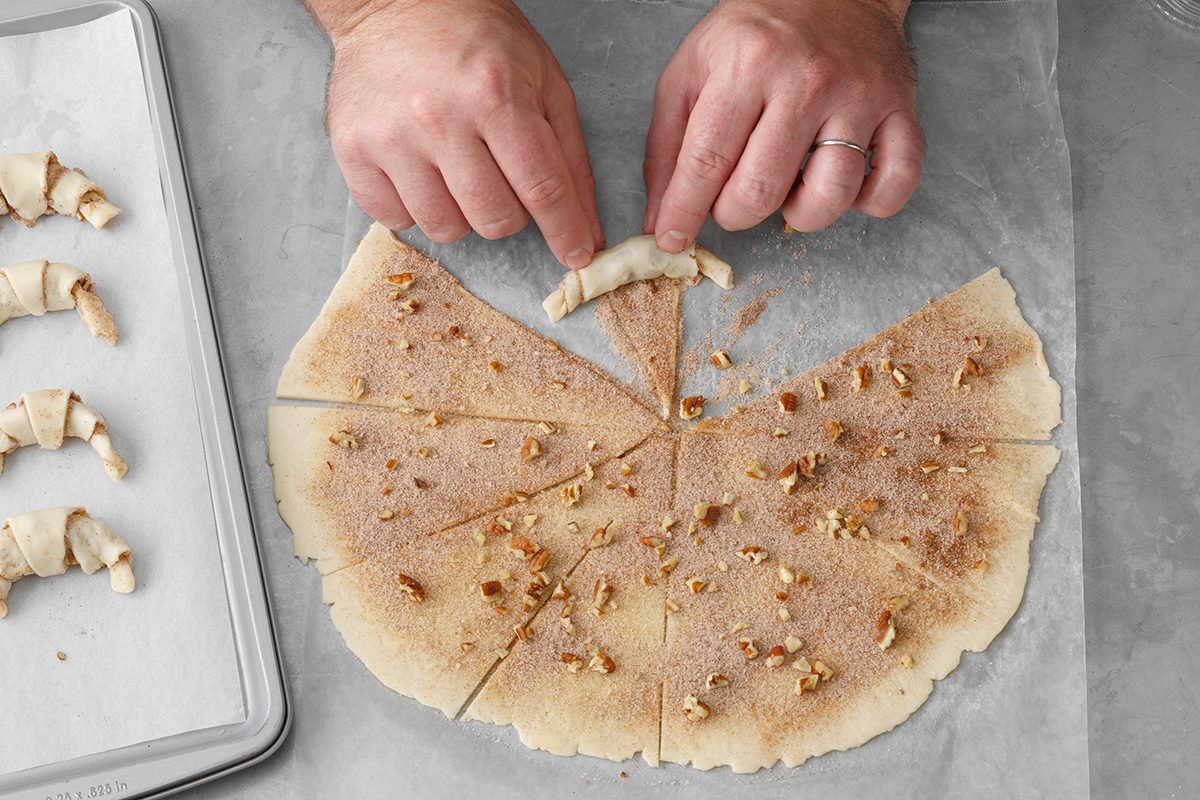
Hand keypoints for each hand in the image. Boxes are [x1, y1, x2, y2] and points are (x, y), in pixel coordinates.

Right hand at [317, 0, 602, 267]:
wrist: (395, 3)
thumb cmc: (478, 40)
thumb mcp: (543, 82)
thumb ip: (569, 158)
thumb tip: (586, 231)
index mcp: (495, 95)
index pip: (542, 189)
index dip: (566, 232)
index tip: (577, 255)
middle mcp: (439, 118)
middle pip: (494, 219)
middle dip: (510, 212)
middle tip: (501, 179)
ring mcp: (390, 137)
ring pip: (445, 228)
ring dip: (461, 212)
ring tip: (457, 170)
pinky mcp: (352, 150)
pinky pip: (396, 220)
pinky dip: (415, 208)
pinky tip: (420, 171)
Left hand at [642, 0, 922, 249]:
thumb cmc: (756, 35)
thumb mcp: (692, 70)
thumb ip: (668, 145)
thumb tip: (662, 220)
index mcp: (747, 65)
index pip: (706, 161)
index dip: (684, 211)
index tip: (673, 238)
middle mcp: (805, 80)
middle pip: (761, 190)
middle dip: (735, 214)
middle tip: (732, 200)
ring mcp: (858, 96)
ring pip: (829, 196)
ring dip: (799, 215)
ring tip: (787, 192)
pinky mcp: (899, 108)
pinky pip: (896, 180)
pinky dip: (871, 203)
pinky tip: (844, 188)